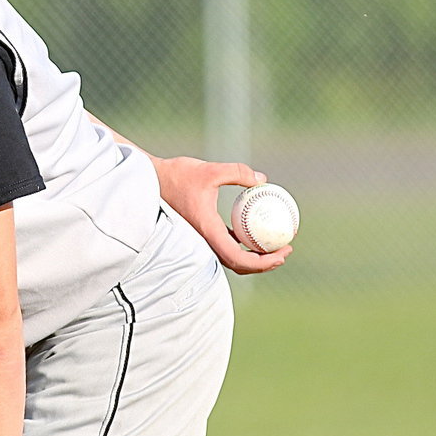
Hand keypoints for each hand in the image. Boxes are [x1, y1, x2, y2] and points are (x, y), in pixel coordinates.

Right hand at [152, 157, 290, 274]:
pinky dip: (242, 245)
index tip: (283, 251)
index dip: (264, 261)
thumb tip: (263, 179)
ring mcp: (200, 240)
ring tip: (276, 245)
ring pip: (232, 258)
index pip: (239, 258)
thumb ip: (238, 172)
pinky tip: (254, 232)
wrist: (150, 181)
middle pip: (238, 265)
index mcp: (206, 231)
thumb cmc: (177, 175)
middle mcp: (202, 241)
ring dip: (255, 257)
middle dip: (265, 263)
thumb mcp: (210, 170)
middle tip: (286, 250)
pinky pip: (225, 246)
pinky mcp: (200, 234)